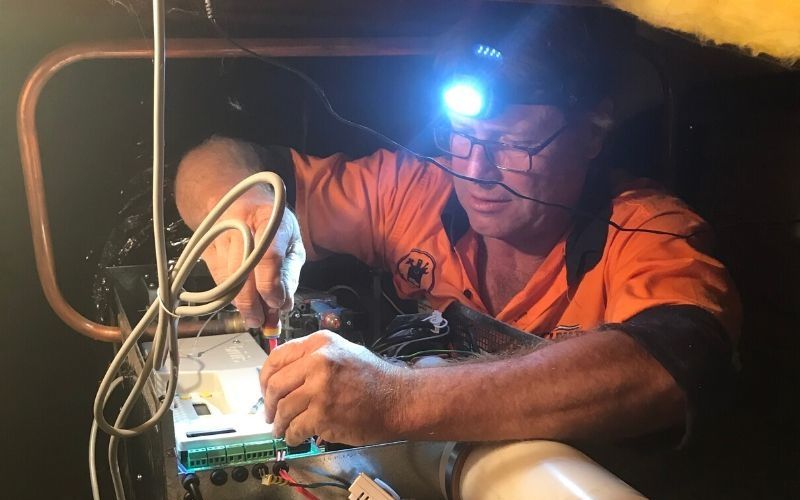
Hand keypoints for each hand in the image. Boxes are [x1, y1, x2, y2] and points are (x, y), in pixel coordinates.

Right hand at [202, 199, 304, 327]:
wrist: (236, 199)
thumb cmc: (272, 222)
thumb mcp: (292, 240)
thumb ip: (290, 272)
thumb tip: (283, 305)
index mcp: (269, 218)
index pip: (268, 256)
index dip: (271, 285)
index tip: (277, 304)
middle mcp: (241, 224)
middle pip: (242, 270)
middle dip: (252, 302)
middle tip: (260, 321)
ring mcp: (219, 234)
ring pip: (226, 278)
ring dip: (240, 302)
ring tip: (253, 315)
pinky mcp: (206, 246)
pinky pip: (217, 278)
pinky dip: (229, 294)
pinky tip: (241, 299)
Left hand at [259, 331, 406, 445]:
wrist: (398, 399)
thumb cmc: (373, 378)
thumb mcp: (343, 352)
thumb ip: (313, 359)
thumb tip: (283, 376)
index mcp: (320, 343)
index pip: (277, 358)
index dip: (265, 379)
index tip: (266, 391)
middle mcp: (318, 361)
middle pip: (275, 385)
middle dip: (269, 404)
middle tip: (270, 415)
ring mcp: (320, 388)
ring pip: (283, 409)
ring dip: (279, 424)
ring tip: (282, 429)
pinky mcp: (323, 414)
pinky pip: (295, 428)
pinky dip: (292, 436)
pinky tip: (296, 437)